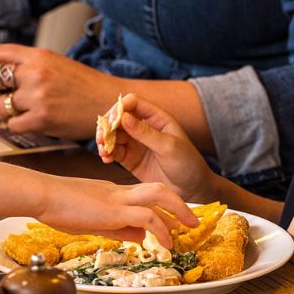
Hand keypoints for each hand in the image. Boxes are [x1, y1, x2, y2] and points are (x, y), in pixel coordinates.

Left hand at [0, 44, 118, 137]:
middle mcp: (35, 73)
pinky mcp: (40, 119)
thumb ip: (28, 67)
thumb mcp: (55, 65)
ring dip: (5, 112)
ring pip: (0, 106)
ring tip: (25, 111)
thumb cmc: (82, 85)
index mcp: (38, 55)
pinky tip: (32, 122)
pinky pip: (12, 124)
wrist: (108, 103)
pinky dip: (16, 125)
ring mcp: (37, 96)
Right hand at [39, 177, 199, 247]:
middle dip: (179, 204)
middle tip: (192, 220)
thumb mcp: (91, 220)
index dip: (163, 208)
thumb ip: (116, 228)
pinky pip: (146, 216)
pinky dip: (160, 228)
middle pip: (158, 190)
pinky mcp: (114, 210)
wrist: (42, 195)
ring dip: (177, 211)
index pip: (144, 197)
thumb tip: (139, 238)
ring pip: (158, 196)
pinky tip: (165, 242)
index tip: (174, 220)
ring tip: (188, 228)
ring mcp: (117, 198)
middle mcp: (118, 192)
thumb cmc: (56, 207)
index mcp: (112, 193)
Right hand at [97, 93, 217, 203]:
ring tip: (102, 151)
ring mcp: (136, 143)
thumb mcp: (168, 147)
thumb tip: (123, 117)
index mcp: (157, 118)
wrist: (193, 190)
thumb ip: (145, 132)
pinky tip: (105, 159)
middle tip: (101, 138)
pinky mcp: (130, 159)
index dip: (119, 108)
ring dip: (104, 140)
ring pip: (113, 135)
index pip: (132, 103)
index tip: (111, 122)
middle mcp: (144, 127)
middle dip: (107, 126)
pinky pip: (114, 152)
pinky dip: (107, 153)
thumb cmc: (187, 164)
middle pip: (118, 118)